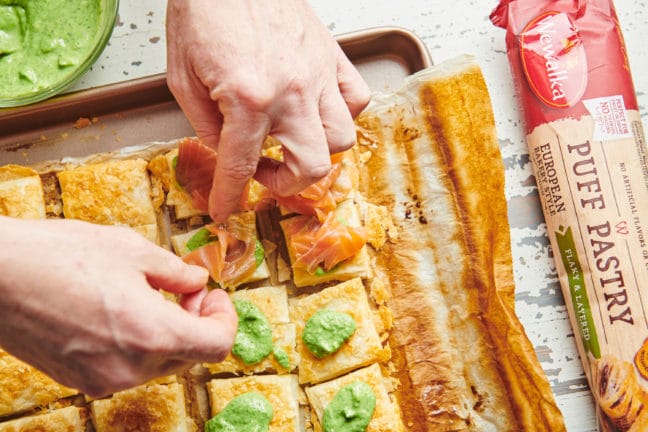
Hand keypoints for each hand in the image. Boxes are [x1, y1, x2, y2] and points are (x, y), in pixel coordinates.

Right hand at [0, 217, 236, 396]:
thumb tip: (197, 282)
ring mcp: (102, 378)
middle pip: (189, 355)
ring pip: (158, 363)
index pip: (217, 345)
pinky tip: (120, 311)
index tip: (214, 296)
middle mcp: (130, 368)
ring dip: (167, 332)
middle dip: (196, 321)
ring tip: (149, 294)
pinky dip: (138, 344)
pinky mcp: (79, 379)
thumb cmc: (59, 255)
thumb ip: (176, 272)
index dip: (225, 318)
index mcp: (152, 334)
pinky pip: (127, 367)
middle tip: (185, 289)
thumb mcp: (132, 250)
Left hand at [166, 0, 370, 221]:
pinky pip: (356, 97)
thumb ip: (205, 125)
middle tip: (265, 173)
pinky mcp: (331, 56)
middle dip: (286, 183)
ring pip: (342, 138)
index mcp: (248, 99)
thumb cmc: (204, 11)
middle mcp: (291, 93)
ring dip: (318, 152)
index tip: (226, 210)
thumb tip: (226, 151)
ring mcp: (317, 74)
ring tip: (293, 142)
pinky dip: (342, 114)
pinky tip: (318, 111)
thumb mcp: (182, 77)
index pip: (241, 167)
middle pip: (311, 167)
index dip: (230, 197)